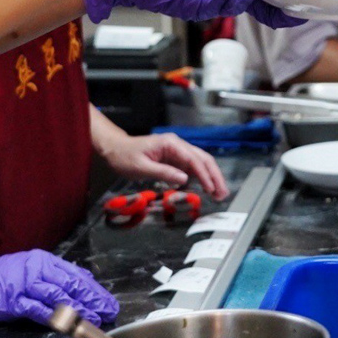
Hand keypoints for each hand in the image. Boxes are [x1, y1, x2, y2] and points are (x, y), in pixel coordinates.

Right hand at [0, 250, 117, 326]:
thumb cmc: (4, 276)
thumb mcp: (33, 268)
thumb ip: (57, 275)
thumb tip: (84, 282)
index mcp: (46, 261)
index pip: (77, 275)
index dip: (95, 289)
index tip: (108, 301)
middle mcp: (38, 269)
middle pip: (72, 285)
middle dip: (93, 299)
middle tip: (108, 311)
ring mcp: (25, 284)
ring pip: (58, 296)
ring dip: (78, 309)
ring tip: (94, 319)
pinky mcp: (13, 300)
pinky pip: (36, 309)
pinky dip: (53, 317)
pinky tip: (66, 324)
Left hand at [99, 131, 228, 199]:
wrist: (115, 150)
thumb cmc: (125, 157)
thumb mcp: (141, 167)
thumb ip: (163, 172)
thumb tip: (184, 179)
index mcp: (171, 144)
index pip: (193, 159)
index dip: (204, 175)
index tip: (211, 188)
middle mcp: (178, 146)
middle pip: (203, 159)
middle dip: (214, 176)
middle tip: (222, 193)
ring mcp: (177, 152)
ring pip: (201, 164)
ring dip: (211, 178)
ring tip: (219, 193)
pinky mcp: (175, 159)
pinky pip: (192, 168)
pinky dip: (201, 178)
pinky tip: (207, 189)